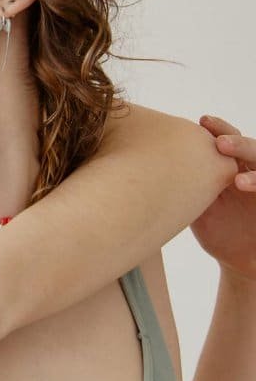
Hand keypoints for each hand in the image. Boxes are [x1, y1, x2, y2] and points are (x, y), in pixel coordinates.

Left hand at [192, 116, 254, 280]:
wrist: (240, 259)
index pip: (227, 138)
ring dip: (253, 168)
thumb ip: (181, 184)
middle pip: (248, 148)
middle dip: (236, 142)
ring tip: (236, 179)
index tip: (202, 121)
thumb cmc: (216, 228)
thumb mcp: (195, 204)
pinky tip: (244, 185)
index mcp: (230, 166)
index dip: (218, 128)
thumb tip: (135, 168)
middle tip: (220, 143)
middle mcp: (251, 171)